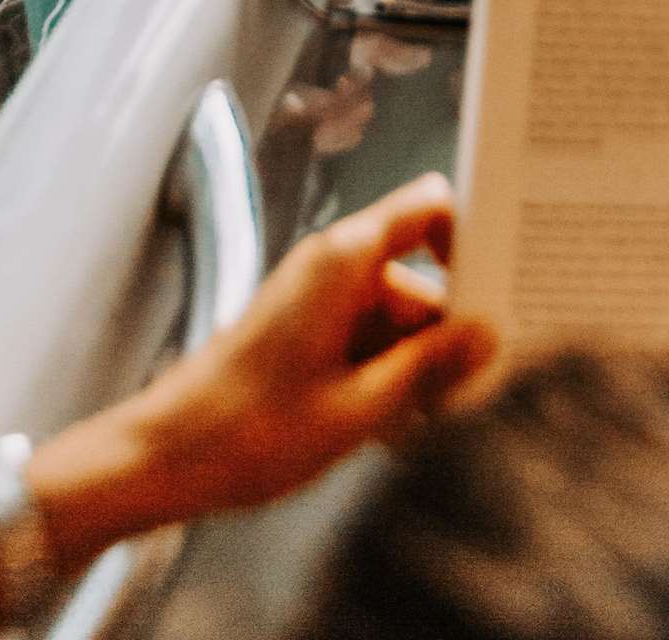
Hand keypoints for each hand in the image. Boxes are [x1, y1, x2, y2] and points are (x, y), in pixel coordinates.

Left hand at [32, 175, 494, 555]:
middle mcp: (333, 265)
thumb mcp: (357, 411)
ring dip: (415, 363)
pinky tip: (386, 425)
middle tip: (467, 390)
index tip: (506, 282)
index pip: (431, 207)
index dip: (474, 237)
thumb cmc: (246, 432)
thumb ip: (429, 367)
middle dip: (447, 332)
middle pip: (420, 275)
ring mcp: (316, 297)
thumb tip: (488, 334)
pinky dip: (383, 373)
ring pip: (395, 314)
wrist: (162, 460)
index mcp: (346, 260)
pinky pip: (364, 336)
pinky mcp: (303, 330)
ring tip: (420, 423)